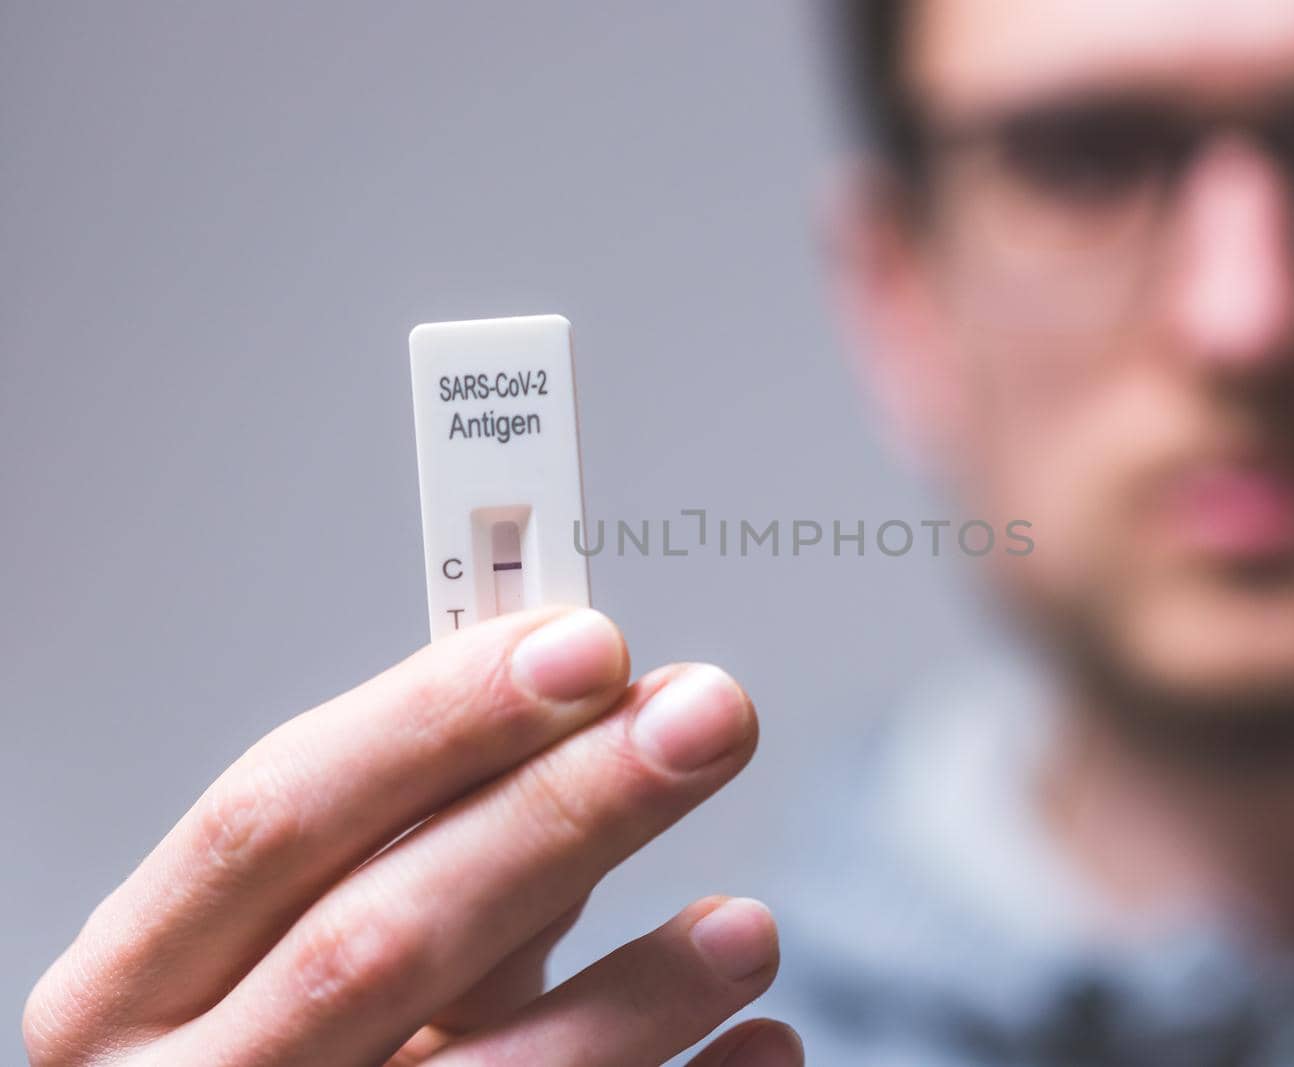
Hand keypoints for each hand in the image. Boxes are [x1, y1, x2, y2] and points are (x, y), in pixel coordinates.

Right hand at [22, 607, 801, 1065]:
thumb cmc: (282, 1051)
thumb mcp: (287, 952)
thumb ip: (406, 859)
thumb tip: (579, 729)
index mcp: (140, 982)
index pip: (273, 819)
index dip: (435, 721)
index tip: (586, 645)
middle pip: (382, 938)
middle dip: (559, 813)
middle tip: (701, 717)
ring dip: (635, 994)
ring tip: (745, 926)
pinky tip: (759, 1040)